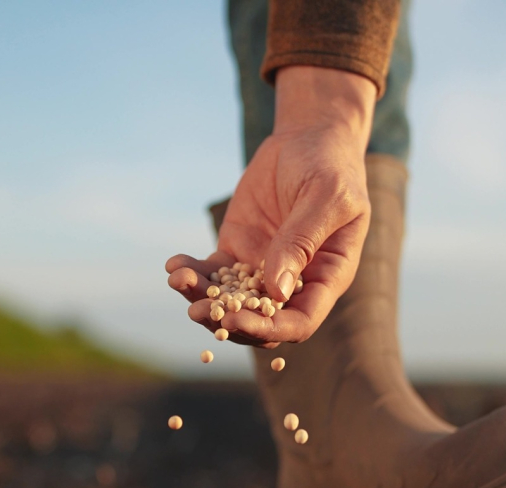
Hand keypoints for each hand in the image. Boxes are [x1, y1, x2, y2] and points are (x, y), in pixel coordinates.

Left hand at [166, 66, 376, 345]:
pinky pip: (213, 273)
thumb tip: (275, 292)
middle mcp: (294, 283)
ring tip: (179, 280)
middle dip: (227, 320)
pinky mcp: (237, 251)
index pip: (300, 321)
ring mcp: (263, 269)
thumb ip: (301, 242)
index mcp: (326, 278)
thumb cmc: (330, 167)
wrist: (310, 139)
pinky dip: (193, 274)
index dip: (270, 328)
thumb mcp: (326, 198)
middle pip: (260, 321)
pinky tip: (175, 265)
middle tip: (197, 310)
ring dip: (202, 299)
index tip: (236, 319)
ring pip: (231, 302)